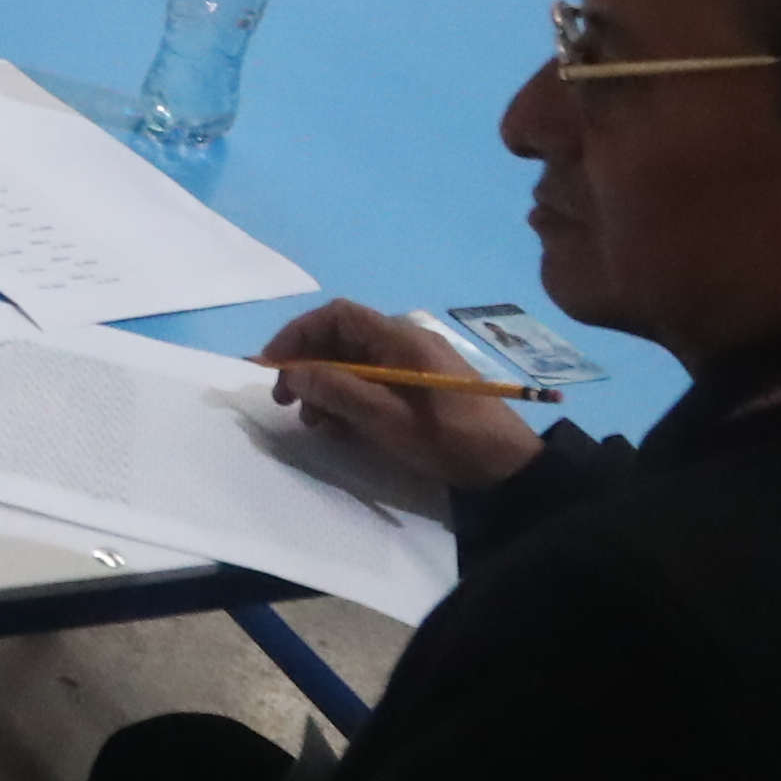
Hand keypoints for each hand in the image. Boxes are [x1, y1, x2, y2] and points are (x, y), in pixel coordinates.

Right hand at [255, 300, 547, 490]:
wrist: (507, 464)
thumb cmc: (446, 438)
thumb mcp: (385, 419)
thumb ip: (336, 391)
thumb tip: (292, 372)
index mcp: (399, 338)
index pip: (336, 315)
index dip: (298, 334)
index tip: (273, 366)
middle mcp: (405, 340)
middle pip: (342, 337)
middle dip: (308, 365)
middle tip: (286, 401)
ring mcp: (415, 361)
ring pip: (355, 360)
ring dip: (326, 385)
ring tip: (315, 422)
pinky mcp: (422, 383)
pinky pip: (374, 378)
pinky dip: (350, 396)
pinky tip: (342, 426)